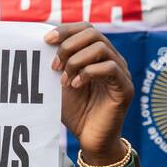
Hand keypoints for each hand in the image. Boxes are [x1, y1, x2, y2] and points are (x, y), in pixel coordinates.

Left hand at [46, 23, 133, 165]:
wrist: (89, 138)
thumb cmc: (75, 111)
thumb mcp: (60, 84)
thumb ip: (55, 65)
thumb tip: (41, 43)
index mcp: (97, 56)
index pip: (86, 28)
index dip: (66, 30)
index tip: (46, 41)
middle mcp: (112, 59)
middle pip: (93, 33)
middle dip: (68, 46)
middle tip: (54, 66)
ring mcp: (121, 73)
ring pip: (101, 48)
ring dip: (76, 61)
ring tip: (65, 80)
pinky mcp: (125, 88)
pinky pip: (110, 68)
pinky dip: (88, 73)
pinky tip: (75, 86)